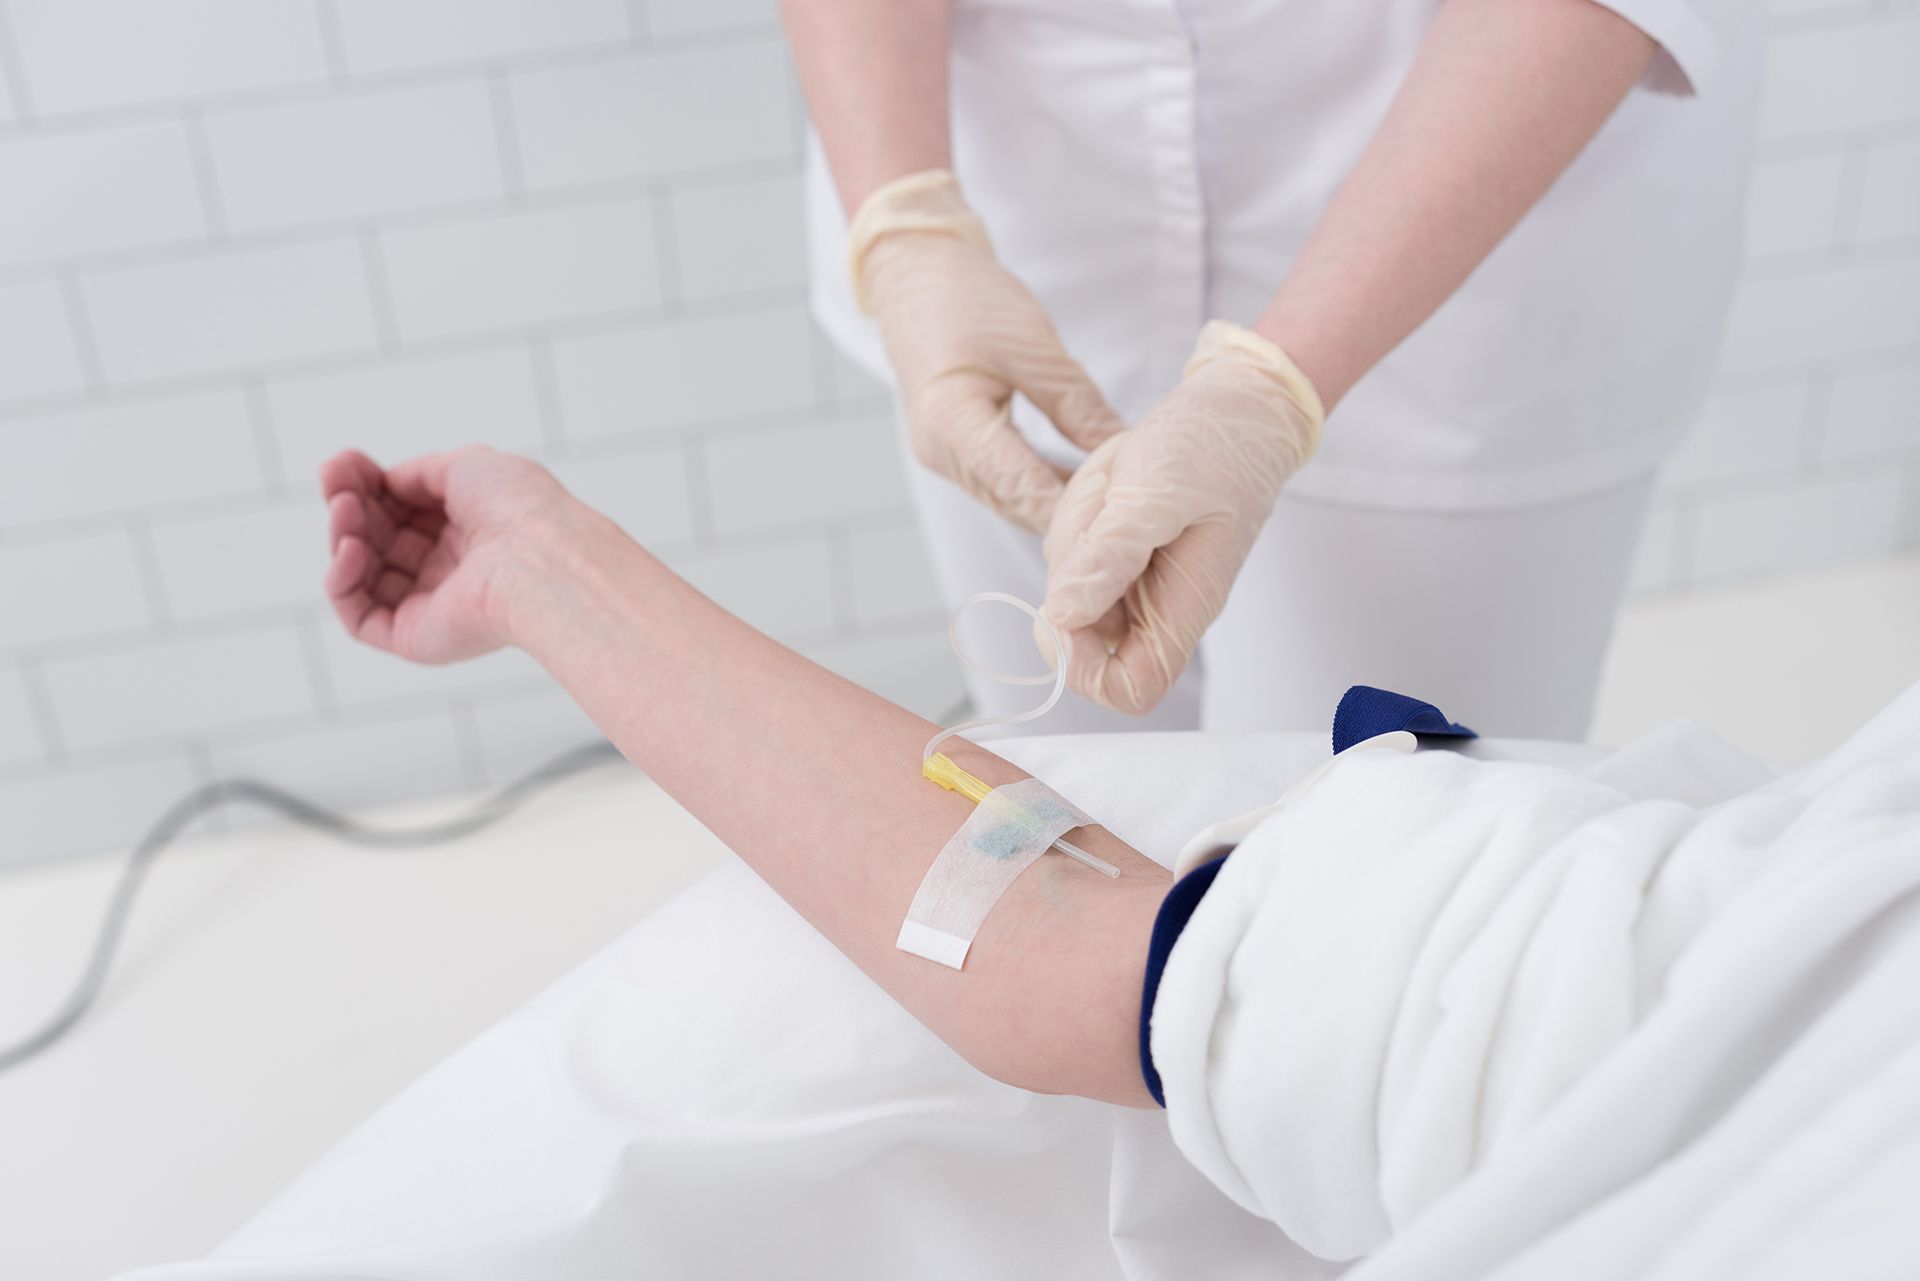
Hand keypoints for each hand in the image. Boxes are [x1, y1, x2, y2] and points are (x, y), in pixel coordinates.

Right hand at [320, 446, 573, 664]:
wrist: (541, 559)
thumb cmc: (520, 510)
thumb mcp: (467, 467)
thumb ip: (420, 473)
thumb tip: (387, 481)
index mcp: (470, 530)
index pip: (402, 509)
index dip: (367, 485)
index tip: (341, 463)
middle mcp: (452, 569)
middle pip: (378, 537)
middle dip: (350, 505)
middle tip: (335, 484)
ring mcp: (433, 605)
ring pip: (363, 574)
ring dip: (343, 537)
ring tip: (344, 511)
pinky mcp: (416, 639)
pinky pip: (360, 617)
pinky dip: (342, 582)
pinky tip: (348, 550)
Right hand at [852, 170, 1122, 533]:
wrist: (915, 275)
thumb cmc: (967, 300)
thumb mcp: (1033, 347)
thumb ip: (1077, 405)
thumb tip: (1122, 451)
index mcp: (951, 422)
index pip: (1019, 483)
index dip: (1067, 510)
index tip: (1116, 525)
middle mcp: (941, 452)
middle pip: (1013, 502)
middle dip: (1067, 517)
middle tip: (1128, 525)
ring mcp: (944, 455)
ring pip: (1009, 498)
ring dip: (1055, 505)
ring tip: (1112, 512)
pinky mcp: (955, 449)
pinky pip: (1002, 481)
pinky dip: (1040, 485)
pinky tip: (1080, 487)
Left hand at [1040, 322, 1324, 712]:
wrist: (1238, 406)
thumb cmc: (1216, 447)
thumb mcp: (1157, 493)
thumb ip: (1111, 556)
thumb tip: (1063, 613)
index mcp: (1181, 607)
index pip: (1129, 688)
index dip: (1084, 668)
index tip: (1066, 612)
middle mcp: (1156, 604)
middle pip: (1082, 636)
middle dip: (1071, 578)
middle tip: (1100, 518)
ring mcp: (1136, 579)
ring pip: (1068, 588)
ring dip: (1075, 535)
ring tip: (1117, 488)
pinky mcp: (1119, 551)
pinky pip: (1072, 550)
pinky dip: (1077, 517)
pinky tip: (1113, 484)